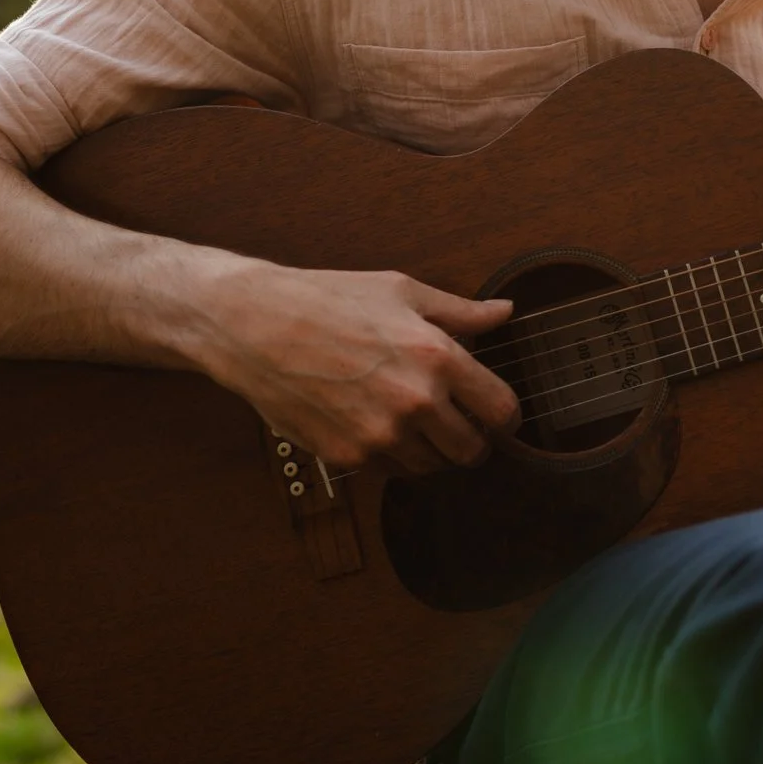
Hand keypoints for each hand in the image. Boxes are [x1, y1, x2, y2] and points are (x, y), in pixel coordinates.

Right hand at [187, 259, 518, 473]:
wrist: (255, 326)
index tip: (499, 417)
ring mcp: (380, 435)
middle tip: (457, 425)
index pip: (501, 410)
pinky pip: (389, 471)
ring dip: (430, 451)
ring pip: (431, 467)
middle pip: (472, 451)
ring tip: (412, 421)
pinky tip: (376, 424)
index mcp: (436, 357)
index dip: (507, 418)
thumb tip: (504, 312)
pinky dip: (392, 456)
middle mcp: (414, 402)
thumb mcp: (400, 291)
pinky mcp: (348, 456)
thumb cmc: (327, 300)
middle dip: (471, 440)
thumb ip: (460, 311)